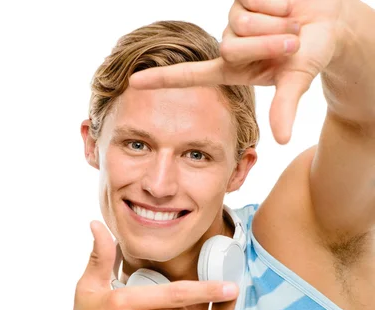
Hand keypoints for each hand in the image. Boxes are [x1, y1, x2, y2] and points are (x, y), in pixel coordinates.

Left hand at [129, 0, 346, 143]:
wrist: (330, 23)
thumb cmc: (311, 54)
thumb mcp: (297, 81)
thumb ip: (285, 106)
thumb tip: (283, 140)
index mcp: (232, 69)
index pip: (190, 75)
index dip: (163, 80)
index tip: (134, 83)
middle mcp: (229, 45)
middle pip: (231, 47)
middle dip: (267, 45)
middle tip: (292, 42)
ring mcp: (235, 19)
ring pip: (243, 23)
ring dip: (276, 23)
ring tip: (292, 23)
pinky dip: (278, 2)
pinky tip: (287, 4)